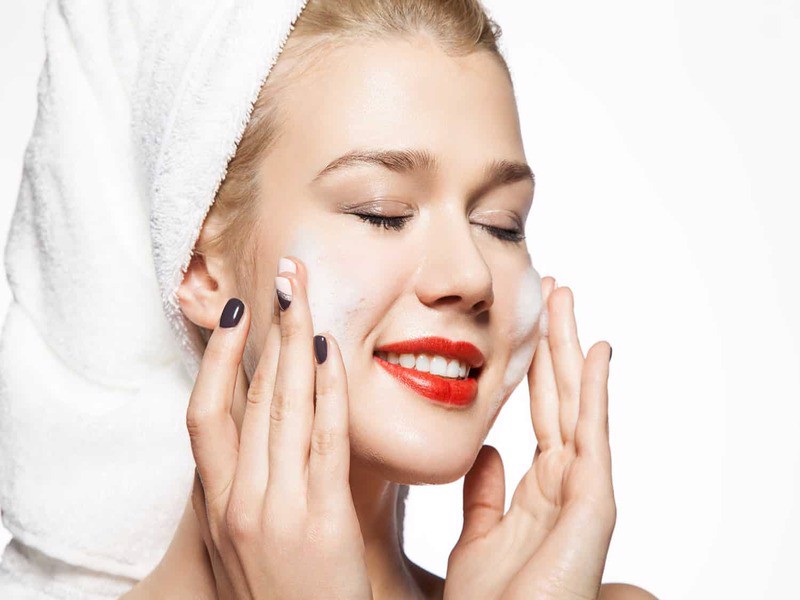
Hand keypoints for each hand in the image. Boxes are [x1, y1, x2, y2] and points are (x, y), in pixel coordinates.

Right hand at [186, 257, 372, 599]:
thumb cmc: (280, 592)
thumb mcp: (244, 538)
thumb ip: (247, 484)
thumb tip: (260, 426)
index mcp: (218, 503)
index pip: (205, 414)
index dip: (217, 358)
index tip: (234, 312)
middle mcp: (239, 500)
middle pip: (249, 396)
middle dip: (266, 331)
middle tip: (284, 278)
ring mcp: (276, 508)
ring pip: (281, 407)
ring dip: (295, 343)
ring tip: (304, 297)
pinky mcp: (320, 520)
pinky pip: (323, 441)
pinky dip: (326, 392)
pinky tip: (332, 354)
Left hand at [444, 277, 615, 599]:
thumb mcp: (479, 536)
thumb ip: (486, 494)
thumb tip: (486, 451)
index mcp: (537, 488)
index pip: (537, 412)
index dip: (533, 366)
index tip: (526, 323)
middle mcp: (563, 483)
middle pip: (558, 397)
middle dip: (553, 342)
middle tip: (551, 289)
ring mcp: (581, 492)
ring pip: (576, 404)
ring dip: (570, 348)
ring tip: (565, 297)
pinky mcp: (594, 505)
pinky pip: (592, 436)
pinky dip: (594, 391)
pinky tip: (595, 350)